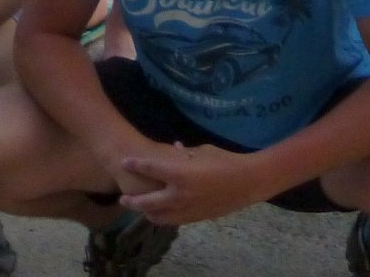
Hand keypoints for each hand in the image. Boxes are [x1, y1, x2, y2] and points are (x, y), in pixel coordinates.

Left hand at [118, 142, 266, 224]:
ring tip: (139, 208)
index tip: (125, 161)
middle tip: (123, 198)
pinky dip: (161, 217)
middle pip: (146, 202)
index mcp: (180, 173)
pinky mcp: (192, 218)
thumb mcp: (203, 151)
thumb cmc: (225, 161)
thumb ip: (185, 153)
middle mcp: (178, 194)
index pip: (150, 168)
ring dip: (145, 212)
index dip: (135, 164)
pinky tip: (158, 213)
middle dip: (132, 200)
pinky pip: (170, 220)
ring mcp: (185, 209)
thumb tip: (174, 149)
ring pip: (156, 216)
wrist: (246, 183)